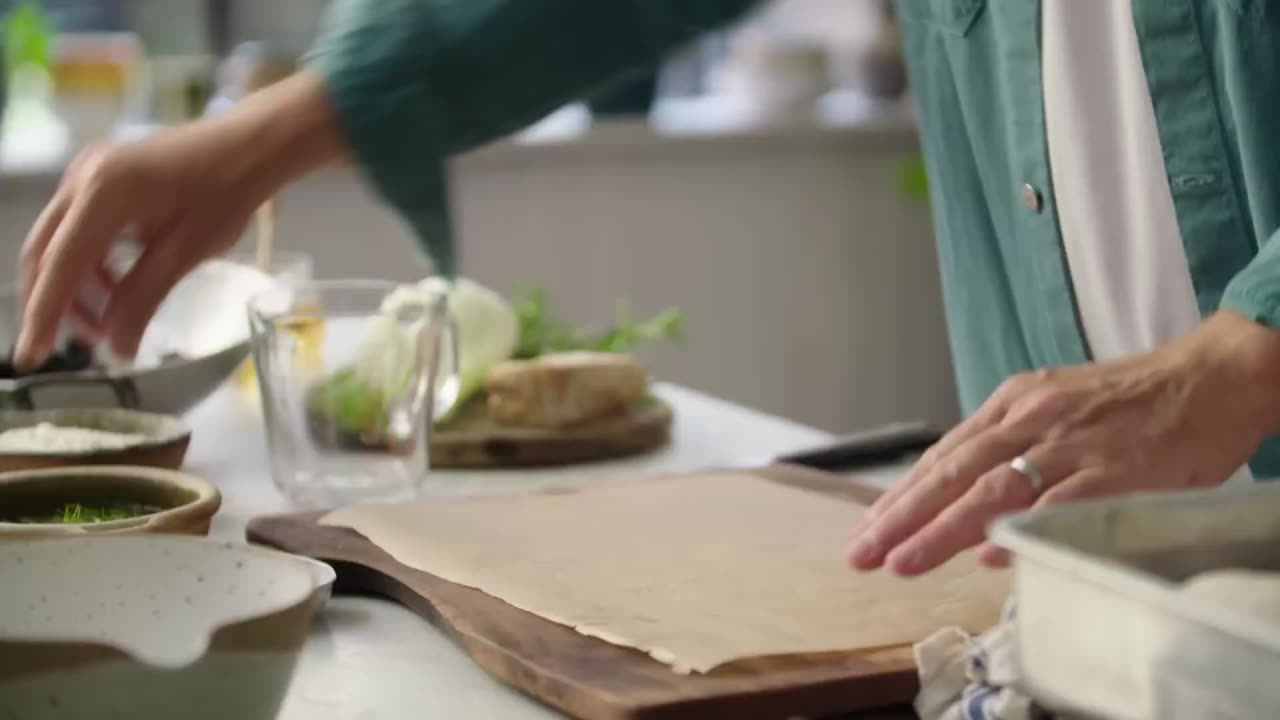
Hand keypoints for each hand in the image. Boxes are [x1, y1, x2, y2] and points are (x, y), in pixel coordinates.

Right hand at [15, 71, 345, 366]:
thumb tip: (117, 350)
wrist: (248, 147)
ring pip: (60, 242)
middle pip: (46, 253)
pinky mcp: (100, 178)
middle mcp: (83, 178)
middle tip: (79, 345)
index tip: (32, 356)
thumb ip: (144, 299)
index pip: (59, 265)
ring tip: (111, 321)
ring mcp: (88, 174)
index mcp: (102, 193)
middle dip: (56, 303)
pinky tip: (120, 286)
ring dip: (77, 286)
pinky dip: (92, 263)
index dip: (44, 315)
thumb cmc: (226, 193)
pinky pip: (79, 228)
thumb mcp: (187, 252)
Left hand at [847, 311, 1279, 575]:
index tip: (867, 528)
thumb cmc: (1132, 399)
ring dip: (941, 529)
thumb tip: (965, 498)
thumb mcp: (1057, 406)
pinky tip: (987, 554)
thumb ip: (1011, 448)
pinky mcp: (1115, 470)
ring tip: (902, 561)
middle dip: (901, 516)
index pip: (944, 455)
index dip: (903, 495)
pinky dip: (1020, 527)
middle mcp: (1033, 420)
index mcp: (1016, 403)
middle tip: (862, 552)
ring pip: (992, 489)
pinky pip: (1059, 503)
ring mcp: (1072, 445)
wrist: (1211, 377)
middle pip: (953, 472)